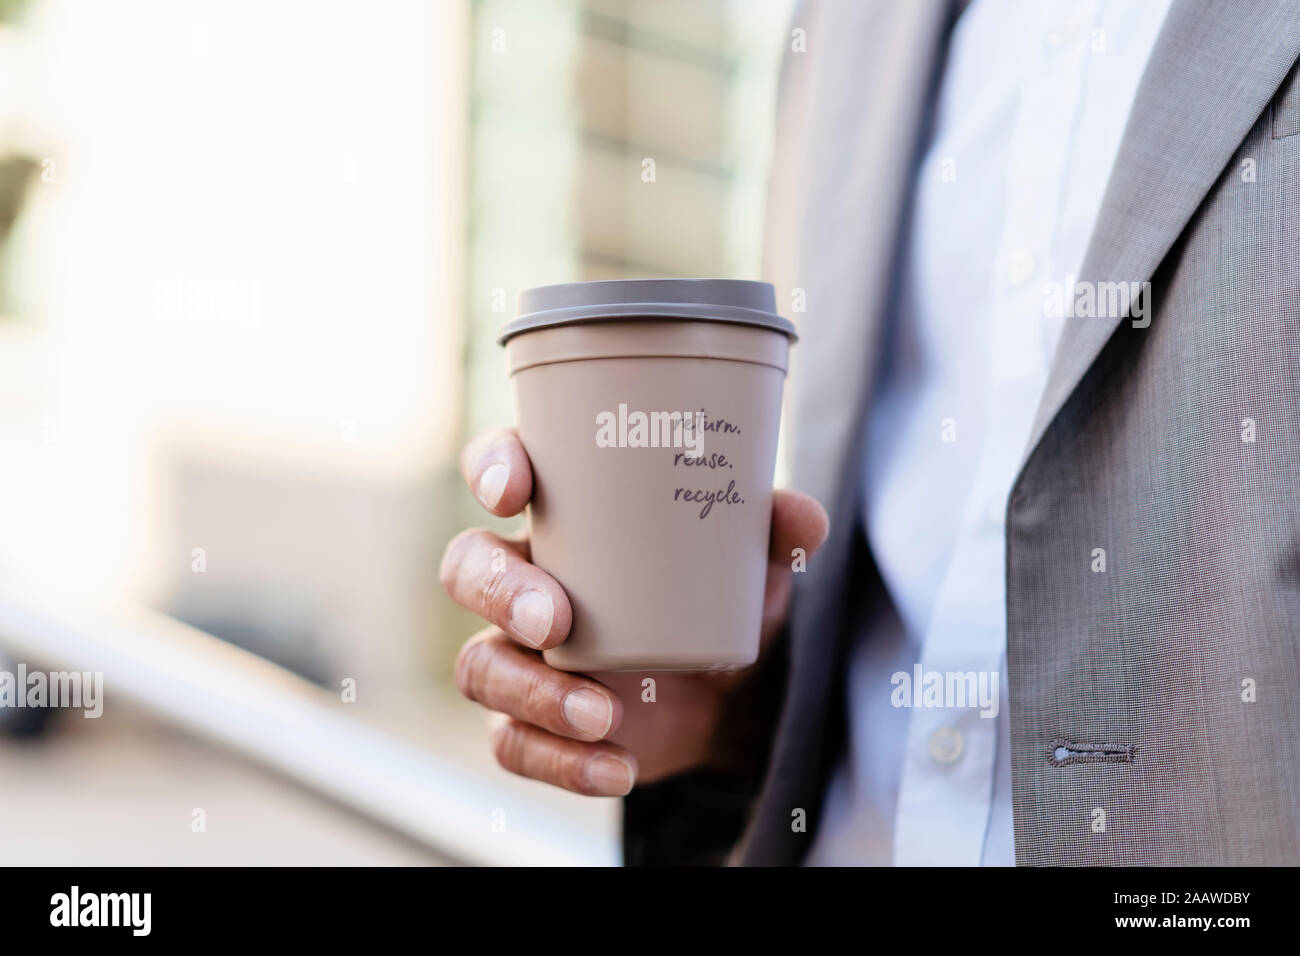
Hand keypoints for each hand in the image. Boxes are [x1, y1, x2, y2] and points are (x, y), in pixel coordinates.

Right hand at [439, 427, 828, 796]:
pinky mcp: (534, 722)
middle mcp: (527, 579)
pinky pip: (514, 743)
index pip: (503, 473)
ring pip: (480, 665)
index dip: (492, 469)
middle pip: (467, 569)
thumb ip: (774, 531)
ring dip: (532, 693)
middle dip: (500, 591)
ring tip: (603, 714)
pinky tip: (616, 766)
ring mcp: (521, 655)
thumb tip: (804, 517)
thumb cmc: (717, 595)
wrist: (731, 693)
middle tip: (555, 621)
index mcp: (565, 518)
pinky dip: (560, 761)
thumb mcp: (752, 561)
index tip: (511, 490)